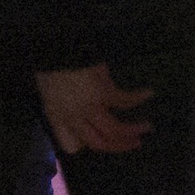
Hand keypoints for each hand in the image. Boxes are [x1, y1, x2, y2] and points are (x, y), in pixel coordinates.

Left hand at [35, 63, 155, 153]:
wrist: (56, 48)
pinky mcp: (102, 94)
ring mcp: (88, 107)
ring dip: (133, 130)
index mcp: (56, 115)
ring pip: (115, 130)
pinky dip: (138, 97)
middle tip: (135, 143)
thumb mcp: (46, 86)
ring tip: (147, 127)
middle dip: (120, 146)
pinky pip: (125, 101)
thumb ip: (62, 101)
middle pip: (99, 143)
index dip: (86, 145)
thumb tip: (81, 109)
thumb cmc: (50, 64)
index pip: (71, 145)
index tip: (103, 141)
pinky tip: (148, 93)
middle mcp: (73, 117)